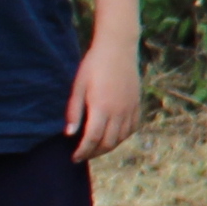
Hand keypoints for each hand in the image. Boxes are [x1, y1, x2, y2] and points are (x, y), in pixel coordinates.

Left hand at [66, 35, 142, 164]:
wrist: (118, 48)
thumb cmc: (93, 65)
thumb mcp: (78, 86)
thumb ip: (74, 111)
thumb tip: (70, 134)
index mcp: (101, 107)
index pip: (92, 139)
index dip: (82, 151)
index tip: (74, 157)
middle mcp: (118, 111)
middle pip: (108, 143)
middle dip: (94, 153)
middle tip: (83, 155)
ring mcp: (130, 108)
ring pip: (121, 137)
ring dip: (108, 147)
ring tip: (96, 147)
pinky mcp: (137, 104)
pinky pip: (132, 127)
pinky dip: (122, 136)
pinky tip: (113, 136)